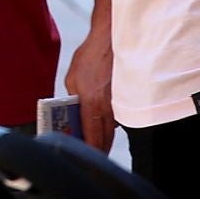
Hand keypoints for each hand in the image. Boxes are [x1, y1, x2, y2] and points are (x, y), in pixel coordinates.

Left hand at [64, 22, 115, 151]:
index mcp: (91, 100)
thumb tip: (74, 113)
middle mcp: (108, 104)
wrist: (111, 41)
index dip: (91, 148)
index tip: (87, 157)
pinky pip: (120, 116)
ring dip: (106, 137)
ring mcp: (120, 102)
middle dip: (99, 147)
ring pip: (114, 128)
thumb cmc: (89, 58)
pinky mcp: (127, 97)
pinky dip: (113, 123)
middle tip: (93, 156)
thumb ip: (73, 98)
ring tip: (98, 144)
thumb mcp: (72, 78)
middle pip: (106, 135)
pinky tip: (106, 125)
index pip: (92, 133)